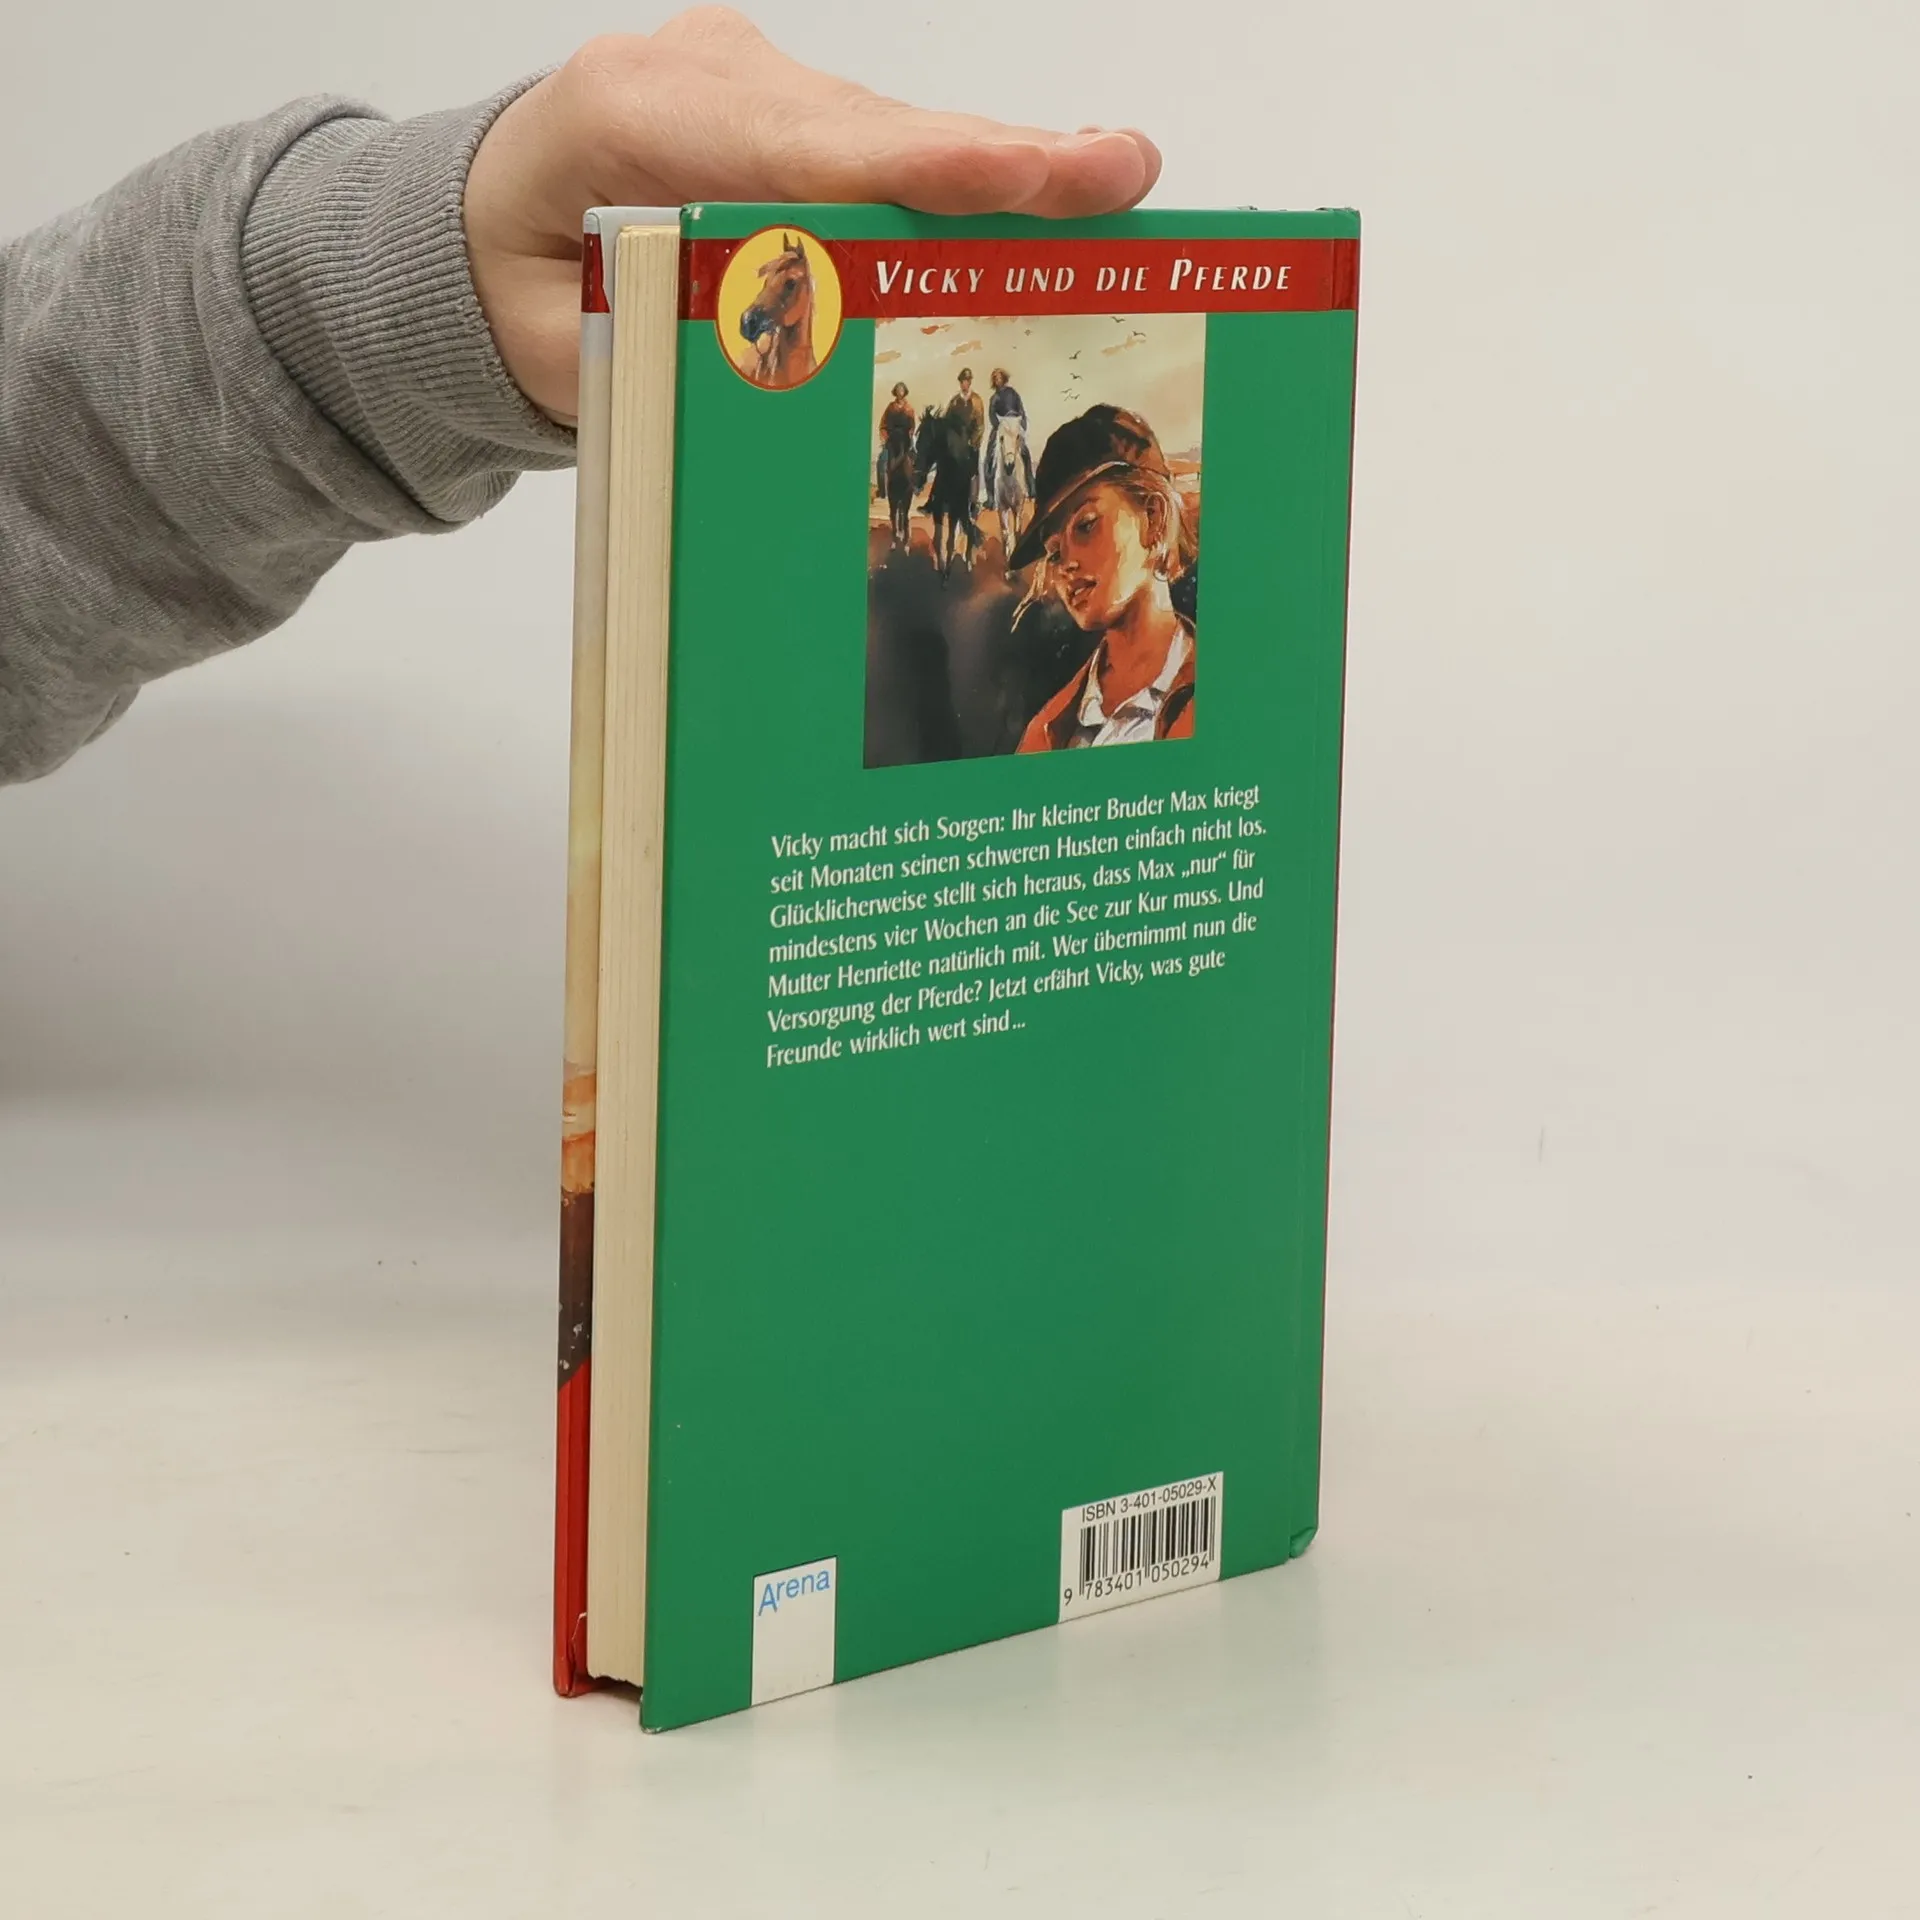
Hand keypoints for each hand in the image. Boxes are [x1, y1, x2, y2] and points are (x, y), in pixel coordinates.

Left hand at [463, 8, 1161, 423]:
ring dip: (987, 173)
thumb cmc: (523, 294)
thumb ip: (665, 348)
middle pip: (870, 130)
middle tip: (1117, 173)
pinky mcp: (774, 97)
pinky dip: (945, 177)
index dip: (925, 172)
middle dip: (996, 162)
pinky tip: (1037, 189)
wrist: (478, 224)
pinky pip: (873, 141)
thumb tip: (779, 363)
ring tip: (1104, 183)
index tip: (1025, 177)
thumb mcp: (569, 350)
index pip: (803, 153)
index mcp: (632, 118)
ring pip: (884, 132)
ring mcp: (742, 75)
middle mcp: (701, 75)